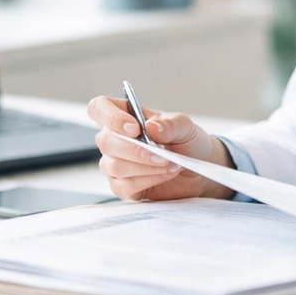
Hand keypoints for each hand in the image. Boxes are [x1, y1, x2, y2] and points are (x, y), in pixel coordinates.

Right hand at [87, 96, 234, 200]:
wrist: (196, 170)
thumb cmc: (186, 143)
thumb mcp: (186, 127)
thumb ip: (170, 124)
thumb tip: (150, 128)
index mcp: (124, 115)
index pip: (99, 108)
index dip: (111, 117)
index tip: (135, 128)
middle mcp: (114, 139)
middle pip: (106, 142)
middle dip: (136, 150)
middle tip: (163, 155)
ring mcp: (115, 164)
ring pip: (114, 166)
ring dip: (146, 167)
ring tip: (171, 164)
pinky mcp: (122, 186)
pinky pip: (124, 186)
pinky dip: (149, 180)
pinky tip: (165, 174)